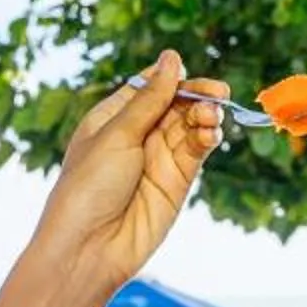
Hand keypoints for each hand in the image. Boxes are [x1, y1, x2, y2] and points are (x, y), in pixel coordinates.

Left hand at [29, 50, 224, 296]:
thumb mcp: (117, 135)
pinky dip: (207, 138)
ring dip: (205, 117)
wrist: (88, 249)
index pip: (148, 86)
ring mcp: (157, 159)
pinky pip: (197, 151)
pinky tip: (211, 134)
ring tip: (211, 118)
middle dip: (197, 96)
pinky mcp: (176, 182)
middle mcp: (136, 136)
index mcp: (111, 118)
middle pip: (175, 104)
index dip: (170, 78)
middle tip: (218, 94)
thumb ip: (150, 99)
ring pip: (190, 126)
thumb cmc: (88, 188)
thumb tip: (172, 58)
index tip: (186, 73)